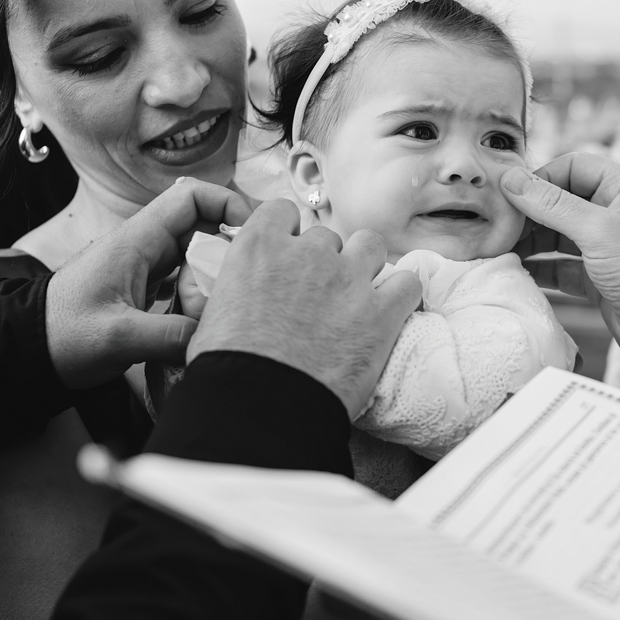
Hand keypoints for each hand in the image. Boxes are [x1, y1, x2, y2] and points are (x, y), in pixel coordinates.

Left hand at [46, 178, 253, 388]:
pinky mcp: (145, 291)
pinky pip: (186, 282)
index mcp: (136, 240)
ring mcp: (146, 269)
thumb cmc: (60, 334)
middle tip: (246, 281)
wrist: (25, 352)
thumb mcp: (117, 337)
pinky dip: (202, 296)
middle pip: (204, 228)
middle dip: (230, 251)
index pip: (192, 197)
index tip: (251, 234)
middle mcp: (145, 247)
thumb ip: (171, 335)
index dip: (228, 204)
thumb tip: (216, 337)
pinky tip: (208, 320)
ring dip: (217, 278)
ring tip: (228, 305)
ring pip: (198, 258)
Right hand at [187, 200, 421, 418]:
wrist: (259, 408)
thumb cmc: (227, 370)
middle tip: (319, 295)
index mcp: (259, 249)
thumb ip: (235, 290)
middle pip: (326, 237)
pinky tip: (391, 310)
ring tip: (358, 294)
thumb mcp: (212, 315)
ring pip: (369, 245)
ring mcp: (347, 279)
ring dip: (364, 264)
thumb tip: (240, 297)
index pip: (282, 212)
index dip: (288, 233)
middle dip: (324, 261)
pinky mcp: (381, 312)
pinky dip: (401, 294)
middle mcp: (306, 254)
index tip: (290, 254)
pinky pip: (407, 284)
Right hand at [502, 154, 619, 415]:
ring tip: (497, 249)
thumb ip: (551, 204)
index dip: (541, 177)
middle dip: (528, 213)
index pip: (573, 167)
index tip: (509, 194)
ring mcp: (604, 248)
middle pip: (560, 202)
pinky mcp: (596, 279)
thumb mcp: (597, 231)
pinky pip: (559, 266)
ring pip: (556, 235)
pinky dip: (538, 268)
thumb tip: (511, 180)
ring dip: (528, 241)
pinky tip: (515, 272)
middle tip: (495, 225)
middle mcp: (614, 214)